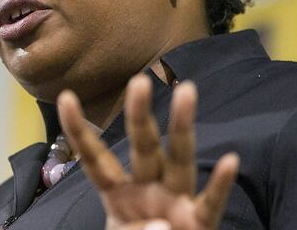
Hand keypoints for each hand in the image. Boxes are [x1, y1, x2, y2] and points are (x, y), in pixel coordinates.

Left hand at [57, 74, 239, 229]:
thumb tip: (161, 224)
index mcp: (120, 194)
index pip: (96, 160)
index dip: (81, 131)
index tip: (66, 98)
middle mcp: (150, 190)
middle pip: (144, 148)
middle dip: (140, 116)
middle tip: (139, 81)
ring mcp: (177, 203)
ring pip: (180, 161)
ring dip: (182, 127)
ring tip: (187, 91)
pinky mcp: (200, 223)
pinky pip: (211, 202)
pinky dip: (220, 184)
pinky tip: (230, 162)